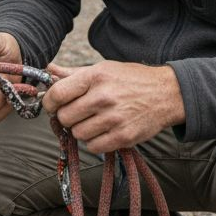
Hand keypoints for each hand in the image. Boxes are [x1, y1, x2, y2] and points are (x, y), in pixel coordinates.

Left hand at [42, 61, 184, 153]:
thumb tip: (48, 70)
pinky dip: (95, 141)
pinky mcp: (124, 136)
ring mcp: (114, 118)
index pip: (58, 94)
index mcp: (96, 77)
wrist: (167, 94)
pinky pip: (93, 146)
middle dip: (67, 117)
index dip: (49, 102)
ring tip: (94, 121)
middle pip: (65, 117)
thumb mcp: (104, 69)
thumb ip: (73, 73)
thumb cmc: (132, 80)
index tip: (52, 104)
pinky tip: (103, 131)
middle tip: (78, 113)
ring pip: (77, 134)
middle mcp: (103, 97)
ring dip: (81, 130)